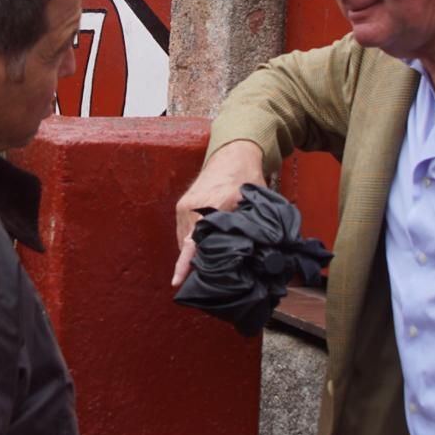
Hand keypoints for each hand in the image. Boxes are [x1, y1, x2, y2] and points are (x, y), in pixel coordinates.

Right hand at [172, 139, 265, 286]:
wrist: (232, 153)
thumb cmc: (244, 176)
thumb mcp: (253, 203)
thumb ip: (250, 228)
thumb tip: (257, 254)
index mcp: (208, 206)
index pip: (193, 241)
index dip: (185, 263)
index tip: (177, 281)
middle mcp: (191, 207)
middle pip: (187, 245)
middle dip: (197, 263)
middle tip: (214, 277)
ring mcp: (184, 207)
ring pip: (184, 241)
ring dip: (195, 252)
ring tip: (211, 263)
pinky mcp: (182, 206)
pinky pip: (184, 232)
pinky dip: (192, 242)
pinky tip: (206, 247)